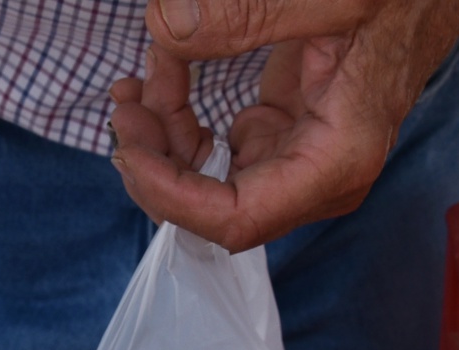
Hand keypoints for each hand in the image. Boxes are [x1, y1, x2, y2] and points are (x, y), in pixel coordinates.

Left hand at [109, 0, 458, 251]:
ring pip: (207, 176)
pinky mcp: (285, 130)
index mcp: (336, 159)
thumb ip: (249, 11)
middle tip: (123, 104)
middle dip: (156, 164)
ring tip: (131, 86)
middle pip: (212, 206)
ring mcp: (299, 155)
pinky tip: (164, 69)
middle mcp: (317, 174)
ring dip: (161, 137)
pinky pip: (218, 142)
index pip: (235, 220)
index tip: (129, 147)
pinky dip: (181, 113)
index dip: (170, 198)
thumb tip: (166, 26)